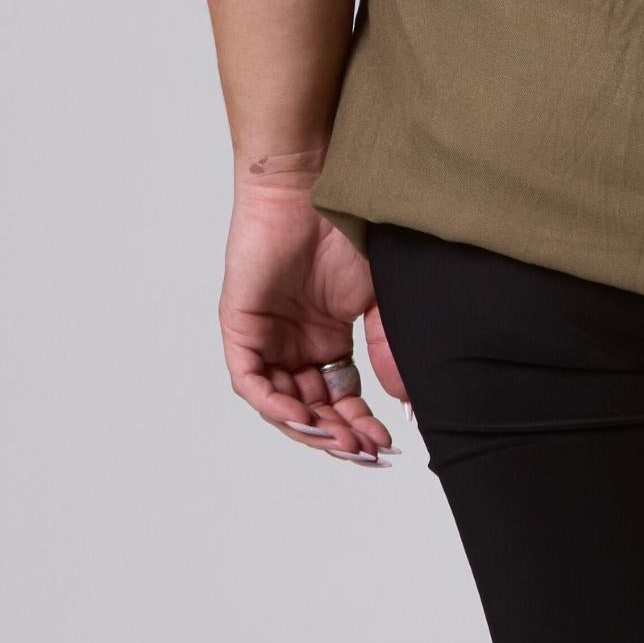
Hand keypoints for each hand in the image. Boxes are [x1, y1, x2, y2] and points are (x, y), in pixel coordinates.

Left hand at [218, 172, 408, 462]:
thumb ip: (386, 350)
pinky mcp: (240, 328)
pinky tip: (305, 418)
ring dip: (309, 427)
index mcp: (326, 342)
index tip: (384, 445)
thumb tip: (403, 401)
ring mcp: (266, 339)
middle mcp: (294, 346)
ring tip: (340, 441)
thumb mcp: (378, 302)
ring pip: (281, 403)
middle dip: (339, 435)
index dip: (360, 425)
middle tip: (365, 452)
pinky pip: (252, 382)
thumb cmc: (345, 232)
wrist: (312, 190)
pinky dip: (276, 405)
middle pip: (313, 408)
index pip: (340, 400)